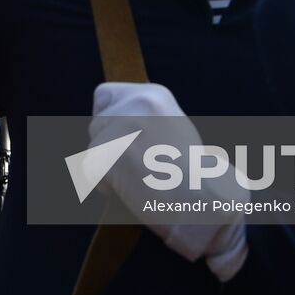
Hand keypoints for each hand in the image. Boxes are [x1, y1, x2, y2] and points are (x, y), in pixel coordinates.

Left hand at [90, 82, 247, 281]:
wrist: (204, 200)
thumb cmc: (191, 174)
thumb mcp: (172, 129)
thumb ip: (143, 122)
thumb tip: (112, 128)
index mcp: (154, 95)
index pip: (104, 95)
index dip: (107, 119)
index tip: (121, 140)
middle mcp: (136, 103)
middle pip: (96, 125)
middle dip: (108, 148)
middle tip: (136, 168)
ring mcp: (122, 127)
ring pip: (92, 149)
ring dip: (107, 168)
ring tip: (138, 180)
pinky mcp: (110, 153)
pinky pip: (90, 172)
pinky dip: (105, 186)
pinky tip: (131, 191)